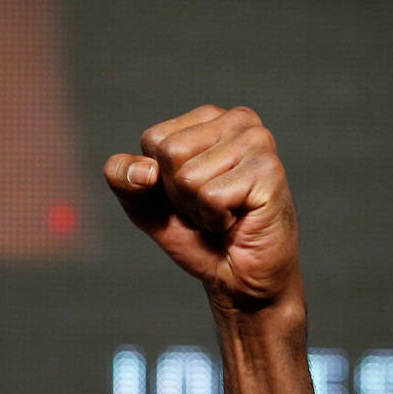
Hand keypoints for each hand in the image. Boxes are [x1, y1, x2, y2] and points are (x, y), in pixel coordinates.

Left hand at [103, 106, 298, 312]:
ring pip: (189, 176)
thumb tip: (143, 171)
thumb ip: (123, 177)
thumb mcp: (144, 203)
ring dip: (199, 207)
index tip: (187, 192)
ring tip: (223, 212)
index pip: (153, 139)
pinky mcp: (269, 170)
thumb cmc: (195, 233)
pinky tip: (237, 219)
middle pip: (170, 152)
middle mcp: (237, 120)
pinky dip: (216, 219)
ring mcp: (258, 142)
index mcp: (207, 117)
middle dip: (179, 192)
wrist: (237, 276)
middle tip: (207, 205)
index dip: (158, 177)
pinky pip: (211, 197)